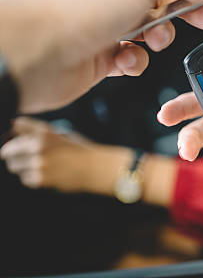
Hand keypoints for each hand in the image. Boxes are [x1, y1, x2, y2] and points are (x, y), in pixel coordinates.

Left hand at [0, 0, 202, 112]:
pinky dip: (136, 58)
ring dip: (158, 36)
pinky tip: (126, 57)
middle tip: (201, 18)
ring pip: (150, 26)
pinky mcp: (98, 50)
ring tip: (152, 38)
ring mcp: (102, 17)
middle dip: (182, 7)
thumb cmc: (70, 7)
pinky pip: (133, 53)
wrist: (29, 54)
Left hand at [0, 117, 129, 192]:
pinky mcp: (38, 178)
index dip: (17, 131)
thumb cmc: (79, 150)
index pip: (18, 125)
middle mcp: (38, 145)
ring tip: (37, 166)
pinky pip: (24, 178)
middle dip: (12, 154)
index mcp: (45, 131)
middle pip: (7, 150)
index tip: (18, 135)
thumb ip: (39, 133)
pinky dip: (31, 178)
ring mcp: (37, 162)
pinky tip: (44, 174)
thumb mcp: (62, 134)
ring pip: (14, 166)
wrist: (94, 167)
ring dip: (21, 166)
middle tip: (21, 157)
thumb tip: (16, 131)